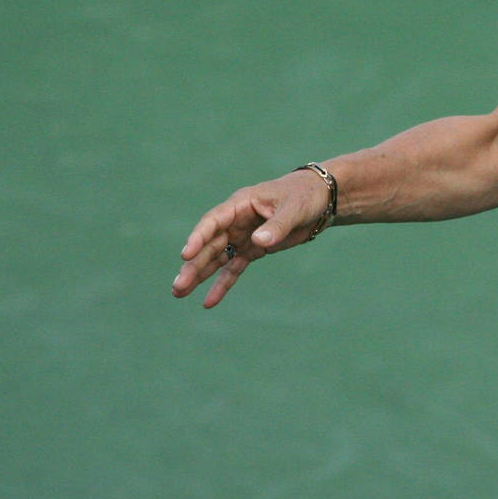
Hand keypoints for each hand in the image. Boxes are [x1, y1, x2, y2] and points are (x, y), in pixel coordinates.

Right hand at [171, 168, 331, 308]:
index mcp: (241, 204)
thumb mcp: (293, 209)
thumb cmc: (303, 197)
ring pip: (216, 258)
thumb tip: (257, 242)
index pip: (213, 221)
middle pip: (209, 245)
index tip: (185, 254)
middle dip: (193, 265)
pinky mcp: (252, 250)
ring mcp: (242, 236)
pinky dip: (222, 284)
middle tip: (178, 286)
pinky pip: (233, 268)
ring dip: (199, 275)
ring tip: (179, 293)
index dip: (198, 237)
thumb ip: (276, 226)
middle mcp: (235, 221)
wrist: (319, 201)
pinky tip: (209, 301)